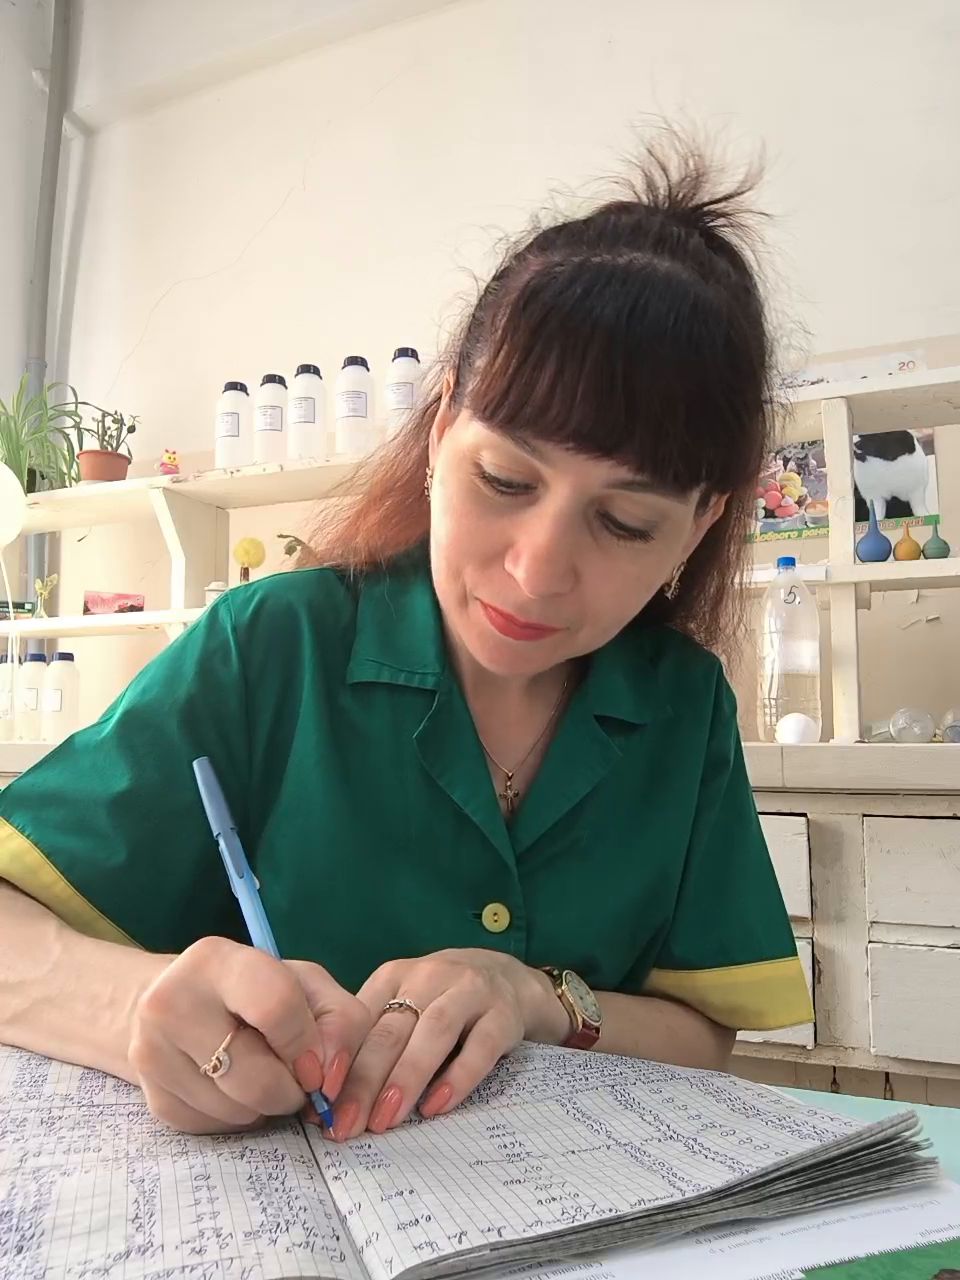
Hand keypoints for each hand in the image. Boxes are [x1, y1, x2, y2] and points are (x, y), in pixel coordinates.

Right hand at [128, 936, 371, 1134]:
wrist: (175, 1002)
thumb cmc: (254, 989)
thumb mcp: (306, 984)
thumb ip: (339, 1020)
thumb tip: (330, 1076)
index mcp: (216, 960)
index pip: (276, 1007)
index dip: (308, 1045)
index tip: (317, 1063)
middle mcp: (172, 1002)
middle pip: (256, 1078)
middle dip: (291, 1090)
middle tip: (296, 1081)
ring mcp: (152, 1053)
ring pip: (237, 1111)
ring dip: (266, 1107)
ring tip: (262, 1075)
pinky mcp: (152, 1098)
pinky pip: (214, 1129)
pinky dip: (238, 1119)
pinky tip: (235, 1089)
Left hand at [330, 948, 568, 1140]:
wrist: (511, 979)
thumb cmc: (443, 1002)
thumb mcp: (405, 1007)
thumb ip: (372, 1042)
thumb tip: (326, 1100)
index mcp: (394, 977)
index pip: (359, 1021)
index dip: (336, 1064)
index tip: (319, 1107)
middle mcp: (429, 977)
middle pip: (391, 1029)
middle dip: (364, 1080)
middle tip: (345, 1124)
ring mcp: (470, 992)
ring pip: (433, 1031)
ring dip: (406, 1077)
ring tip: (385, 1120)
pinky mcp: (504, 1014)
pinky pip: (481, 1046)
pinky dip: (458, 1077)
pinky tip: (436, 1106)